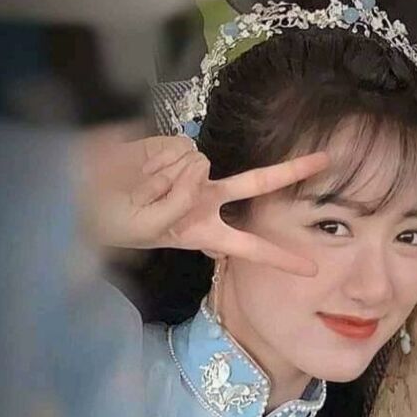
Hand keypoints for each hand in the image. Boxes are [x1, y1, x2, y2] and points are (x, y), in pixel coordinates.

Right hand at [79, 126, 328, 275]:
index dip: (279, 258)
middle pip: (258, 183)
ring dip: (167, 179)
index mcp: (205, 231)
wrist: (87, 192)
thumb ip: (182, 201)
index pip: (250, 246)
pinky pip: (180, 151)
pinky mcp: (177, 147)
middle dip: (293, 171)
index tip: (311, 270)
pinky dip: (158, 161)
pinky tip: (142, 168)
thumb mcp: (154, 229)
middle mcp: (208, 199)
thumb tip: (199, 165)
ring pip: (200, 167)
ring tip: (141, 189)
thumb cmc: (119, 223)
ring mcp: (195, 172)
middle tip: (328, 160)